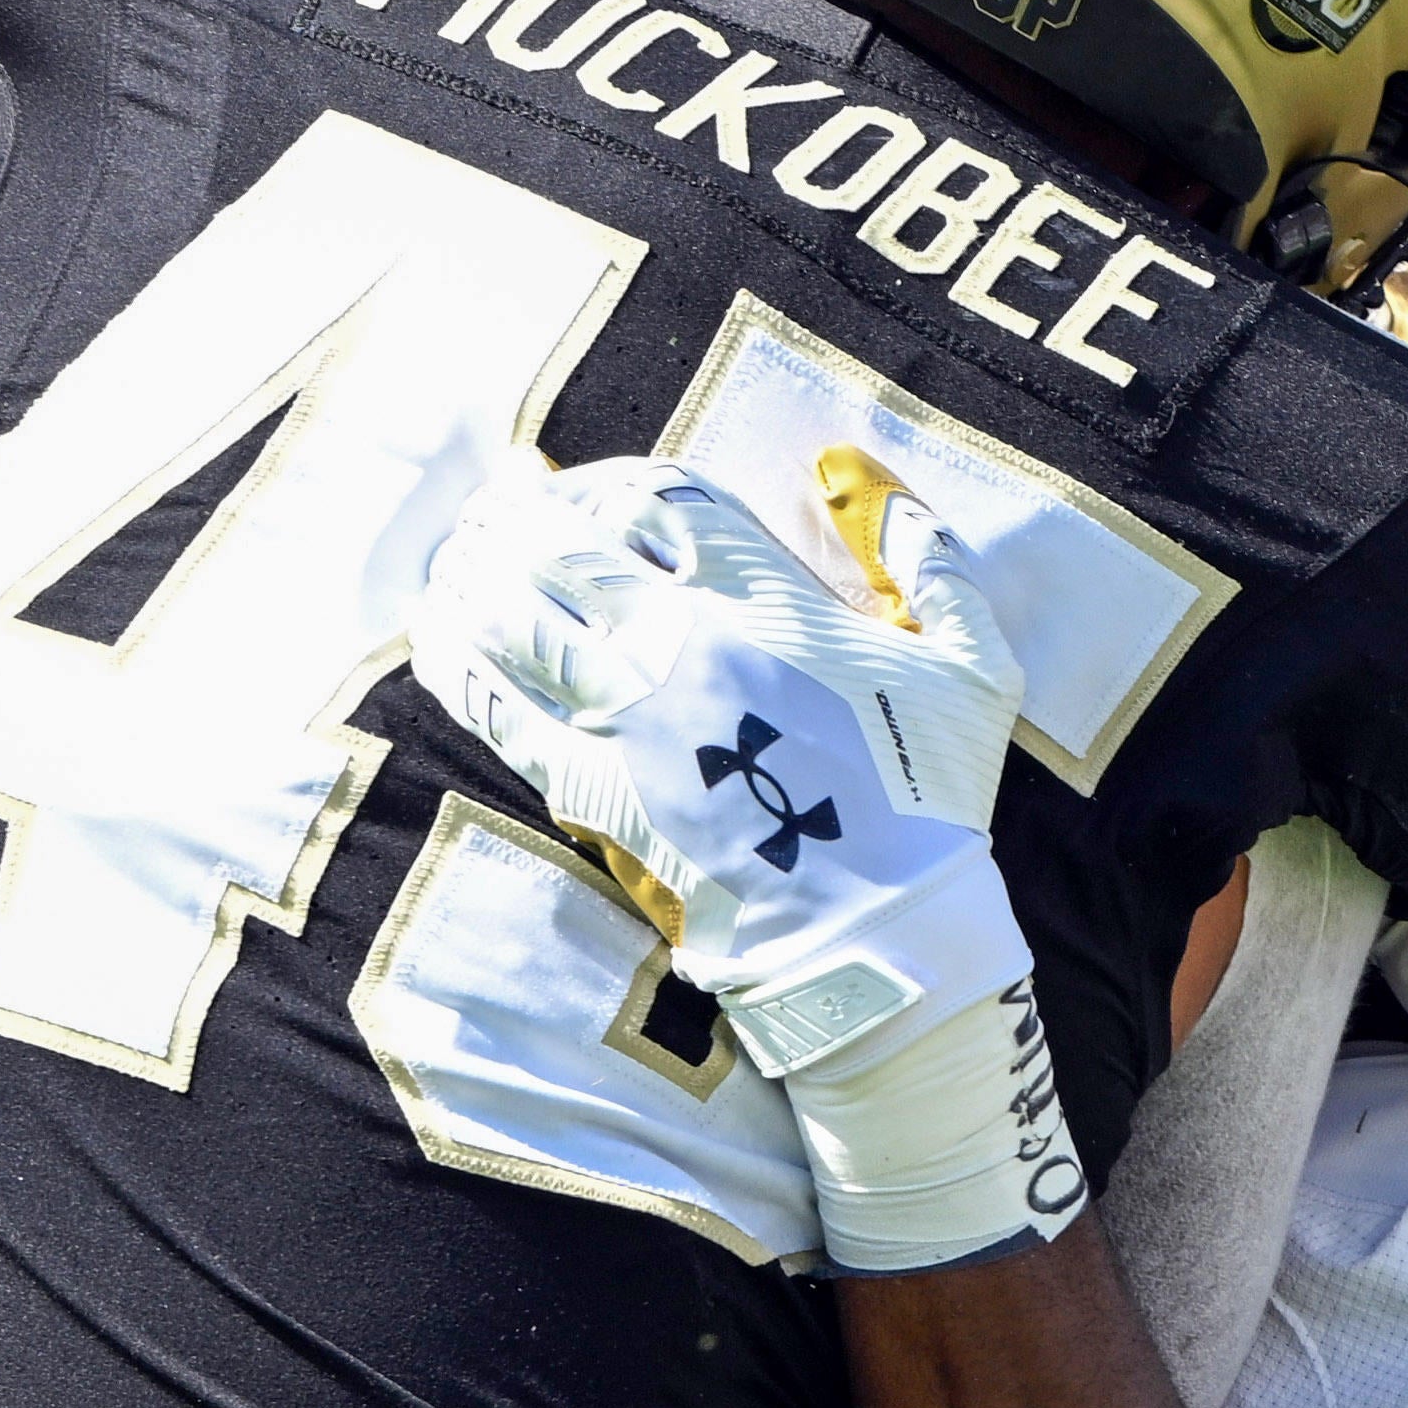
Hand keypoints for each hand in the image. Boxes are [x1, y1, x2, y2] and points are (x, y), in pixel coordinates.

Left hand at [407, 450, 1070, 1272]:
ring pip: (518, 612)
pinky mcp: (590, 789)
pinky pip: (497, 704)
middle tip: (495, 503)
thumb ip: (929, 557)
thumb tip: (850, 471)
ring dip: (476, 573)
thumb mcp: (974, 665)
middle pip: (567, 543)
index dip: (610, 478)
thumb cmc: (930, 802)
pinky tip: (434, 633)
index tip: (589, 485)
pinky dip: (456, 659)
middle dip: (521, 514)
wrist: (875, 936)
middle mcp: (685, 643)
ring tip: (456, 556)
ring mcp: (629, 716)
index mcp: (768, 600)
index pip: (661, 495)